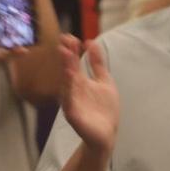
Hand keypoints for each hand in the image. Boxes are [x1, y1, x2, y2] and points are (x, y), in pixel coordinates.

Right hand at [58, 35, 119, 149]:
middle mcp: (73, 89)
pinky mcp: (73, 114)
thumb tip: (90, 42)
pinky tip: (70, 79)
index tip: (70, 36)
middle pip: (69, 70)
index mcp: (80, 81)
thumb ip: (97, 63)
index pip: (73, 62)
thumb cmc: (103, 108)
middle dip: (67, 55)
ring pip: (68, 84)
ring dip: (66, 69)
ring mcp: (72, 101)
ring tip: (65, 54)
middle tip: (64, 40)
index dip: (71, 49)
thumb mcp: (104, 81)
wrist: (105, 134)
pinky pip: (70, 101)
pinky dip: (69, 91)